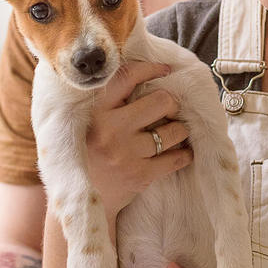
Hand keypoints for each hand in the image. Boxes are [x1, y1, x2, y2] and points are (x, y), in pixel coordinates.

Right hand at [87, 61, 193, 213]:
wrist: (83, 197)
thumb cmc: (89, 153)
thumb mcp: (89, 122)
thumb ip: (110, 101)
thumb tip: (146, 73)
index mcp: (95, 111)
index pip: (127, 77)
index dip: (151, 69)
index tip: (165, 70)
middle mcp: (110, 130)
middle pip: (161, 101)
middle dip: (171, 104)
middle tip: (169, 110)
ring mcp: (126, 154)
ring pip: (174, 131)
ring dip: (179, 130)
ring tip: (175, 132)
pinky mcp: (139, 175)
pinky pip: (176, 158)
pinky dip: (184, 154)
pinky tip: (182, 152)